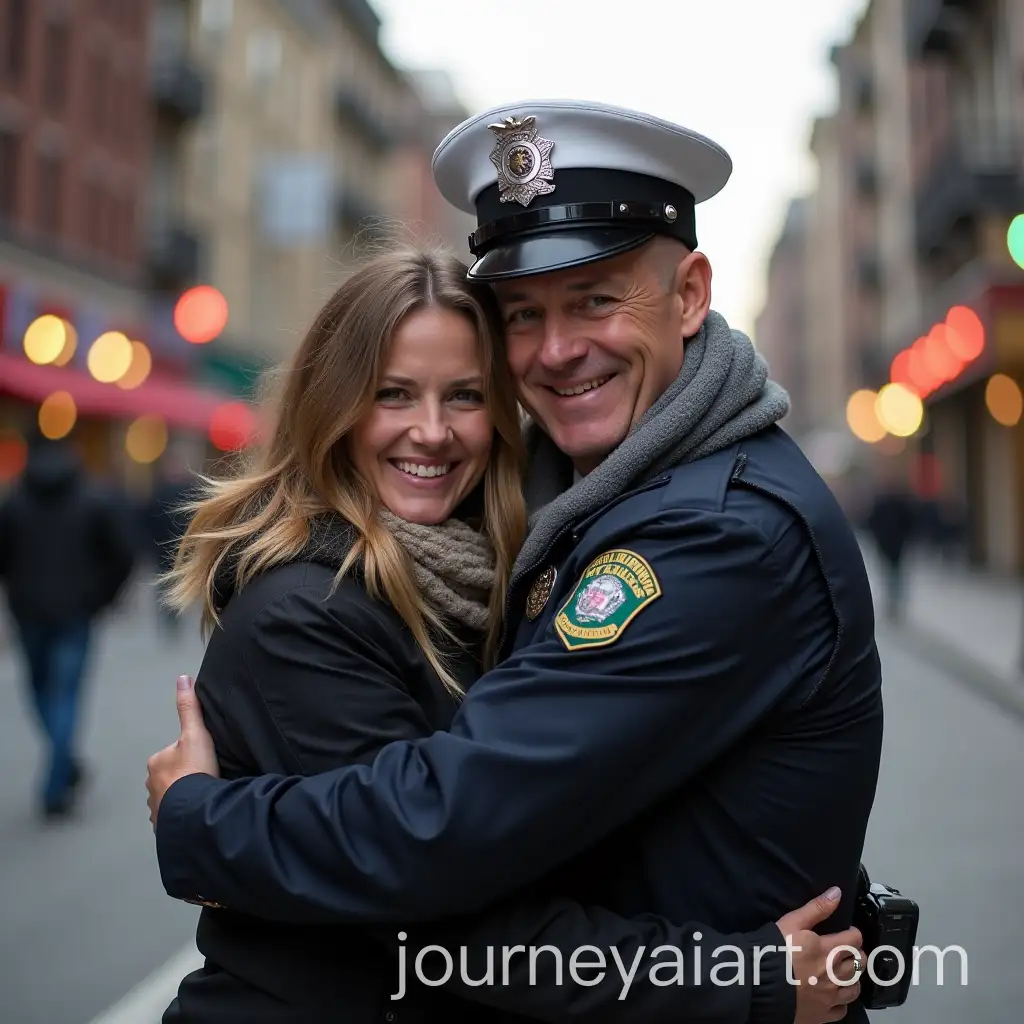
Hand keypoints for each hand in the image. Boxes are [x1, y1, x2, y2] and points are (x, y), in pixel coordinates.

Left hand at [146, 675, 218, 826]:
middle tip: (207, 779)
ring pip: (172, 797)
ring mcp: (156, 807)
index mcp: (156, 761)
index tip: (206, 761)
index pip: (175, 753)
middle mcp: (150, 784)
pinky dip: (183, 814)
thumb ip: (189, 707)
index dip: (192, 755)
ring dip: (184, 797)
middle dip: (185, 778)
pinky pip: (174, 816)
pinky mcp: (163, 825)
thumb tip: (183, 678)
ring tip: (203, 797)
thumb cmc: (194, 770)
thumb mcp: (196, 733)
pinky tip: (197, 812)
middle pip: (172, 775)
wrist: (194, 810)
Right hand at [776, 887, 863, 1022]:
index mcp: (828, 950)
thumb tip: (837, 893)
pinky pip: (842, 1010)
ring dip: (853, 978)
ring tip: (844, 972)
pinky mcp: (823, 1014)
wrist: (759, 983)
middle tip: (847, 950)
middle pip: (859, 963)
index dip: (854, 933)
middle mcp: (834, 974)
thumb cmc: (774, 949)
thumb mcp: (792, 922)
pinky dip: (842, 1002)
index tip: (848, 931)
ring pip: (855, 988)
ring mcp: (830, 996)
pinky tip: (834, 995)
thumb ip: (816, 908)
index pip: (854, 939)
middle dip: (857, 954)